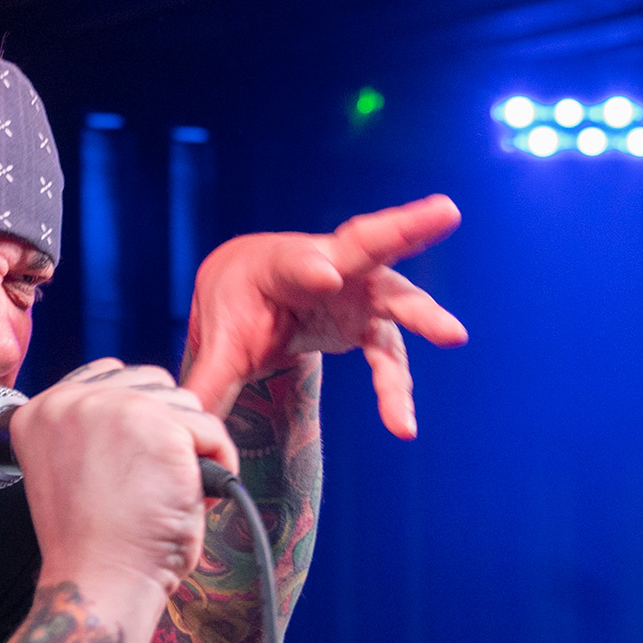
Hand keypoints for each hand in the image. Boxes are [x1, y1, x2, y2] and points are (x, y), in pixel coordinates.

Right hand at [6, 360, 237, 628]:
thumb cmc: (93, 544)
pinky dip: (219, 465)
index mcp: (41, 412)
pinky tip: (196, 497)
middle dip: (168, 428)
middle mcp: (71, 401)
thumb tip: (156, 403)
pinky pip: (211, 431)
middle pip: (152, 383)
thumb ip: (97, 429)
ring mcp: (114, 408)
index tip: (139, 459)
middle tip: (158, 482)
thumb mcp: (74, 467)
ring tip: (173, 492)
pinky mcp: (158, 426)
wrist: (99, 582)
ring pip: (185, 404)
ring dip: (192, 448)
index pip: (110, 375)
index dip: (139, 417)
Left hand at [180, 196, 466, 438]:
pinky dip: (395, 388)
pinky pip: (390, 355)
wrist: (256, 288)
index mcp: (281, 263)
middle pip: (369, 243)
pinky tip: (402, 426)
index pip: (297, 261)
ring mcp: (359, 290)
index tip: (325, 276)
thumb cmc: (238, 302)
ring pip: (397, 295)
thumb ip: (208, 383)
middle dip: (405, 229)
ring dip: (424, 315)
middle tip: (445, 213)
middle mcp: (330, 265)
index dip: (310, 268)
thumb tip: (188, 430)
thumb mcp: (220, 341)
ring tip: (454, 335)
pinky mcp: (371, 321)